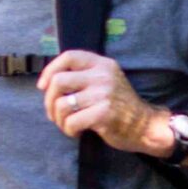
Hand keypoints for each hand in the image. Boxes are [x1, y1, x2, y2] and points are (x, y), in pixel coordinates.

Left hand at [36, 51, 162, 152]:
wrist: (145, 126)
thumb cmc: (120, 106)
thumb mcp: (107, 81)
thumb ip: (84, 76)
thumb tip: (48, 83)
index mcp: (103, 64)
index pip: (69, 57)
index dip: (50, 70)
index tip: (43, 86)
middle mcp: (103, 76)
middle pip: (58, 81)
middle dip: (49, 101)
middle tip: (54, 113)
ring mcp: (104, 94)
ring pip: (62, 104)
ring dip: (58, 119)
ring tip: (67, 124)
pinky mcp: (103, 114)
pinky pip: (71, 122)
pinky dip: (69, 130)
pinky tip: (77, 132)